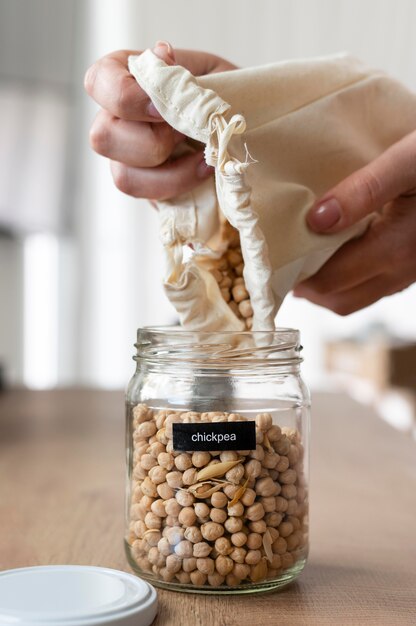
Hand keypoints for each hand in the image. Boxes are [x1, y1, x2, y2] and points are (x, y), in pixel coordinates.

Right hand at [84, 42, 235, 199]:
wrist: (244, 129)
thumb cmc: (228, 94)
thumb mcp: (213, 74)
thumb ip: (182, 73)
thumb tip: (161, 56)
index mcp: (126, 78)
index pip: (98, 82)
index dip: (126, 98)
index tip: (161, 106)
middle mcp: (116, 119)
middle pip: (102, 138)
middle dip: (152, 140)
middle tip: (186, 133)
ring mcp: (126, 158)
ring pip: (123, 176)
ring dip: (169, 171)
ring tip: (201, 155)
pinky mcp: (145, 186)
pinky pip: (149, 197)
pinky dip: (180, 185)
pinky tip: (205, 170)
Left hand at [293, 130, 415, 314]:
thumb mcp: (405, 162)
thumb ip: (363, 191)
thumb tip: (316, 220)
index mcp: (396, 248)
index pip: (331, 281)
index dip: (297, 277)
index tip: (270, 261)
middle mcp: (404, 270)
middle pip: (340, 299)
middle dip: (306, 288)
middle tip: (279, 265)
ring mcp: (412, 271)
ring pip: (357, 297)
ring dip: (326, 287)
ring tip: (302, 261)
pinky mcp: (415, 265)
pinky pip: (374, 285)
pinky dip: (348, 279)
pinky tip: (336, 254)